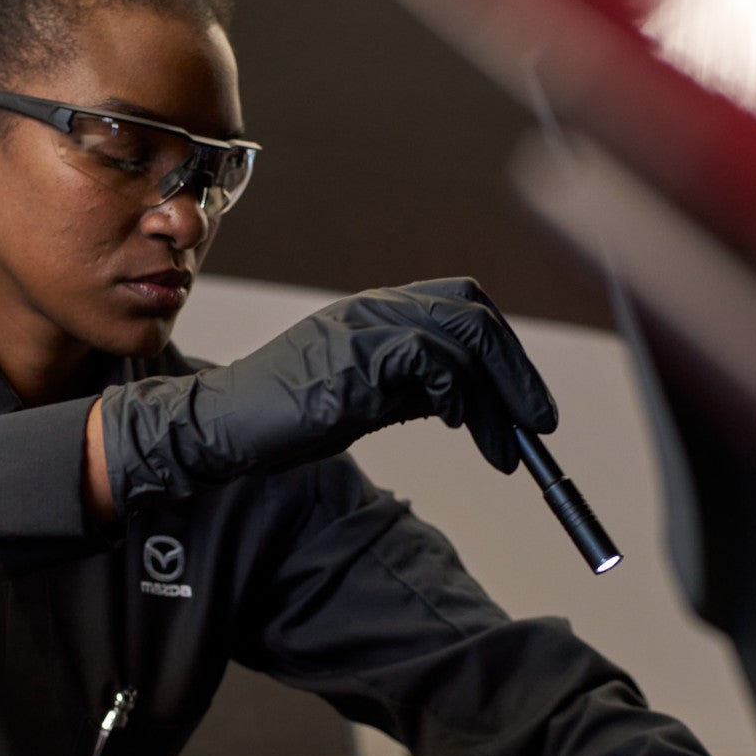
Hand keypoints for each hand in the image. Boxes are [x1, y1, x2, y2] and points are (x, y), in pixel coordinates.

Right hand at [97, 278, 555, 510]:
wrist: (217, 431)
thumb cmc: (281, 422)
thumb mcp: (361, 399)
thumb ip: (409, 390)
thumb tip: (467, 401)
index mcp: (374, 315)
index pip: (460, 307)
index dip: (505, 353)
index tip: (526, 408)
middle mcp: (372, 310)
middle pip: (472, 310)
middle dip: (517, 371)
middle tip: (539, 426)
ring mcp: (361, 330)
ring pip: (461, 334)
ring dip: (497, 395)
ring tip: (508, 448)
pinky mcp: (352, 360)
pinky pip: (430, 362)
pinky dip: (457, 396)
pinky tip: (456, 426)